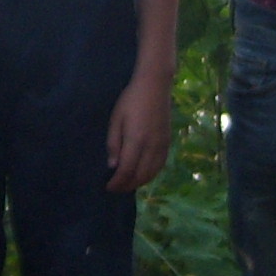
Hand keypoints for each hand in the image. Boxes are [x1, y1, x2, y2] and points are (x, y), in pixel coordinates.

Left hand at [105, 69, 170, 193]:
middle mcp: (151, 147)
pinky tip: (143, 175)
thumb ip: (114, 144)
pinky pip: (160, 166)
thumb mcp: (116, 119)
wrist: (155, 87)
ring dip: (139, 183)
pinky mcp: (168, 143)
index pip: (126, 170)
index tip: (108, 187)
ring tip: (127, 184)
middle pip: (140, 176)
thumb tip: (113, 166)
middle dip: (127, 186)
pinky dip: (151, 175)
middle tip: (116, 188)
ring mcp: (162, 145)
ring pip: (152, 173)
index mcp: (136, 140)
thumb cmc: (130, 100)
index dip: (117, 182)